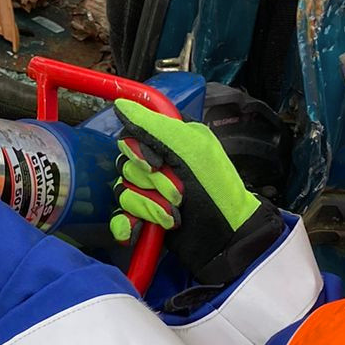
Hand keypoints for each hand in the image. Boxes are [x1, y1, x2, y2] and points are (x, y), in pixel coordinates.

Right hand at [110, 100, 280, 286]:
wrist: (224, 239)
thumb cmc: (216, 190)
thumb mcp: (189, 148)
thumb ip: (153, 125)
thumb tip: (120, 105)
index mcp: (172, 140)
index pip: (133, 134)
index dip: (137, 149)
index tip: (154, 162)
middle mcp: (160, 163)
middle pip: (125, 164)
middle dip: (152, 184)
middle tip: (178, 193)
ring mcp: (151, 192)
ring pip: (123, 191)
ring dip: (148, 206)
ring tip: (173, 215)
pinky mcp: (146, 217)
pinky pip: (119, 217)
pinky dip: (127, 225)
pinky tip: (140, 230)